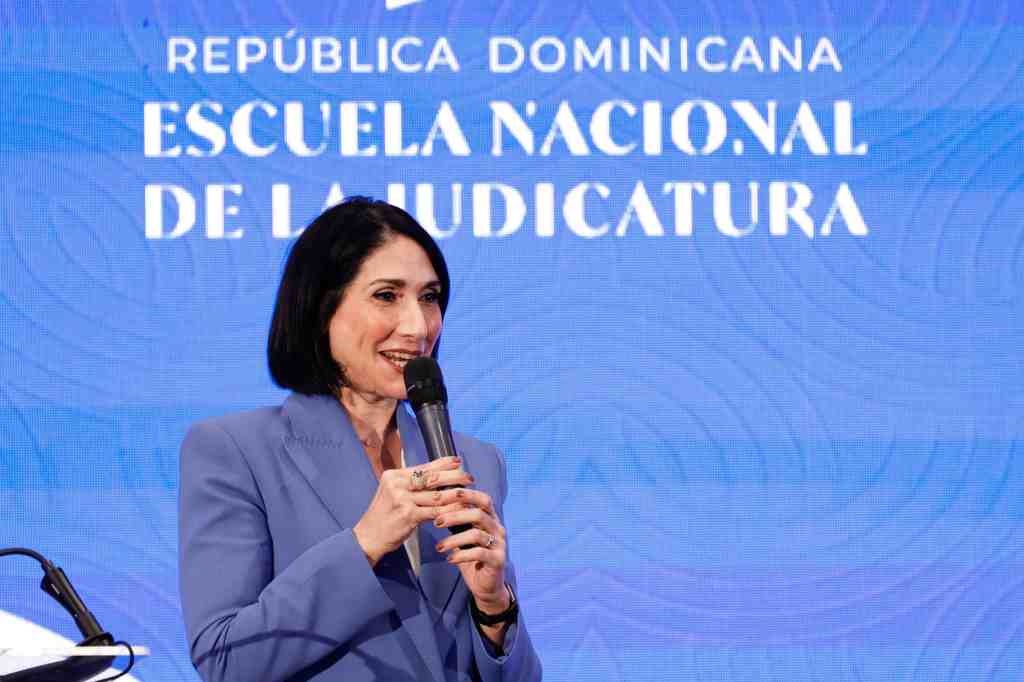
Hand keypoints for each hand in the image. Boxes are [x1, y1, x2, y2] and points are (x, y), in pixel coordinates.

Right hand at [353, 456, 471, 565]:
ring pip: (437, 495)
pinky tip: (460, 510)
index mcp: (394, 475)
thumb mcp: (392, 493)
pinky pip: (435, 512)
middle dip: (454, 477)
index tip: (458, 461)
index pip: (424, 467)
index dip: (444, 463)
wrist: (368, 536)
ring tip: (468, 494)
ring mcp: (402, 499)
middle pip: (432, 478)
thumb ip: (410, 484)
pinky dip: (449, 511)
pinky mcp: (408, 515)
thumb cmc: (384, 515)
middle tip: (469, 477)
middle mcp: (397, 484)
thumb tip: (437, 475)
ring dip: (455, 495)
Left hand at [433, 489, 507, 609]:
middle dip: (454, 516)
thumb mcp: (463, 535)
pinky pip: (479, 553)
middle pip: (478, 513)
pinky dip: (461, 555)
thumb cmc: (472, 557)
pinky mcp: (498, 560)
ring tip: (438, 547)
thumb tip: (437, 502)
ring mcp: (500, 544)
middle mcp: (498, 528)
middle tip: (436, 522)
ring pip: (476, 534)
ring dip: (454, 540)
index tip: (442, 496)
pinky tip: (449, 559)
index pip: (481, 498)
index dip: (464, 494)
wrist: (486, 585)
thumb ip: (457, 521)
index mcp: (491, 518)